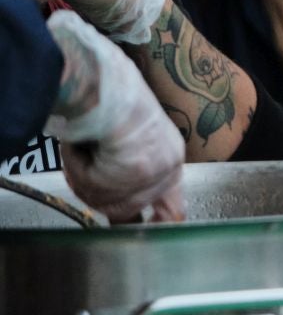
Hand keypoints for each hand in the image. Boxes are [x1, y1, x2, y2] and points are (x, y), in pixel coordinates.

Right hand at [45, 12, 184, 222]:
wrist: (110, 82)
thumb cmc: (112, 100)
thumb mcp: (129, 138)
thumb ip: (130, 173)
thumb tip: (125, 212)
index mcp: (170, 156)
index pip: (172, 209)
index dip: (156, 224)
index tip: (148, 232)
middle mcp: (170, 168)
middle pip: (126, 210)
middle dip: (98, 192)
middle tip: (85, 162)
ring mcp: (155, 173)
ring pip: (104, 201)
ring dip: (84, 176)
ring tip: (84, 145)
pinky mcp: (137, 173)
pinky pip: (92, 187)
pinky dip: (77, 166)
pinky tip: (83, 143)